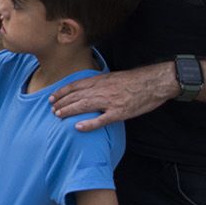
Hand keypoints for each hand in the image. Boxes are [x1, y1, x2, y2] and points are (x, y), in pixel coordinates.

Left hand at [50, 65, 177, 130]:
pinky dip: (89, 124)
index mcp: (100, 80)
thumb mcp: (113, 76)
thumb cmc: (134, 80)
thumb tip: (86, 88)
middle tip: (52, 110)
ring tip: (58, 116)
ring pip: (84, 106)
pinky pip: (101, 120)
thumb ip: (99, 82)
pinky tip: (78, 127)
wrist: (153, 82)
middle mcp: (102, 90)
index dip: (62, 92)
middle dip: (62, 103)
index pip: (75, 86)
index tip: (52, 98)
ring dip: (69, 111)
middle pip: (76, 96)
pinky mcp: (119, 113)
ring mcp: (110, 102)